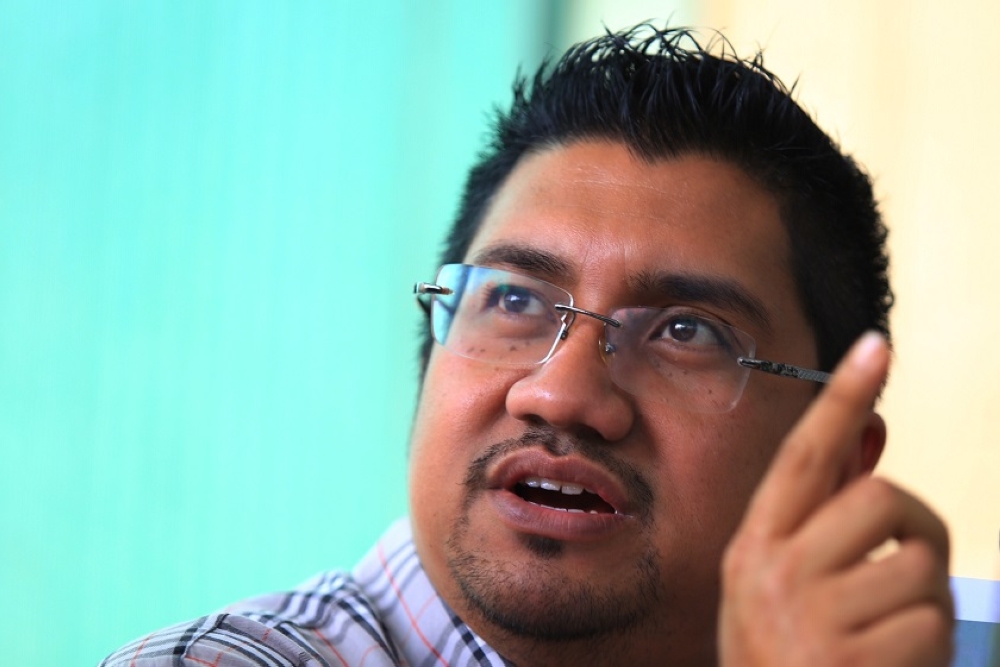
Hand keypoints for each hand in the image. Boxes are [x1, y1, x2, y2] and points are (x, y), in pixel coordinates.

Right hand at [718, 333, 952, 666]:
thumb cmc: (785, 663)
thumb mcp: (785, 590)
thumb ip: (825, 522)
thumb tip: (873, 447)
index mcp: (754, 549)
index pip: (804, 457)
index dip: (841, 398)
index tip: (875, 346)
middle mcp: (775, 573)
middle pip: (880, 499)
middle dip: (917, 525)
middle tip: (912, 563)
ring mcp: (813, 618)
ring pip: (919, 564)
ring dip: (925, 600)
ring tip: (890, 636)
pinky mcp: (853, 659)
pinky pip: (931, 620)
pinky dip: (930, 645)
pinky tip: (892, 666)